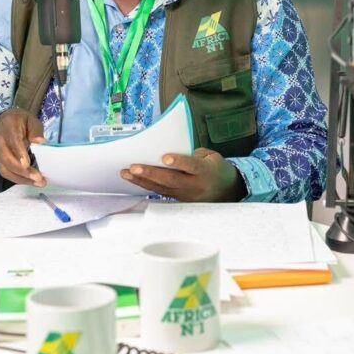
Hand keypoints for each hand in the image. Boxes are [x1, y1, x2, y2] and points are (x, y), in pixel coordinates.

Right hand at [0, 108, 46, 186]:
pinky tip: (30, 181)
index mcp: (9, 128)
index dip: (19, 153)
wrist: (4, 121)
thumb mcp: (31, 120)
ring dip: (22, 178)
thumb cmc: (21, 121)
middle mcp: (0, 141)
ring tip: (38, 183)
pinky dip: (18, 179)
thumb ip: (36, 130)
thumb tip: (40, 142)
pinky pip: (5, 172)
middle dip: (23, 171)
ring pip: (5, 169)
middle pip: (8, 159)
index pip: (13, 142)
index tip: (27, 164)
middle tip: (39, 178)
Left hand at [121, 148, 246, 201]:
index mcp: (205, 172)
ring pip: (161, 188)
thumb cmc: (216, 169)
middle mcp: (194, 186)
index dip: (179, 162)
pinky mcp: (178, 200)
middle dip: (151, 173)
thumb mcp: (212, 157)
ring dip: (142, 180)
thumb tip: (170, 153)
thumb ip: (194, 154)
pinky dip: (145, 185)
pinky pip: (160, 192)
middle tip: (134, 166)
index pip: (192, 166)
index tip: (165, 157)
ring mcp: (185, 195)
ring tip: (125, 172)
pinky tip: (132, 179)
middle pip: (171, 180)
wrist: (227, 192)